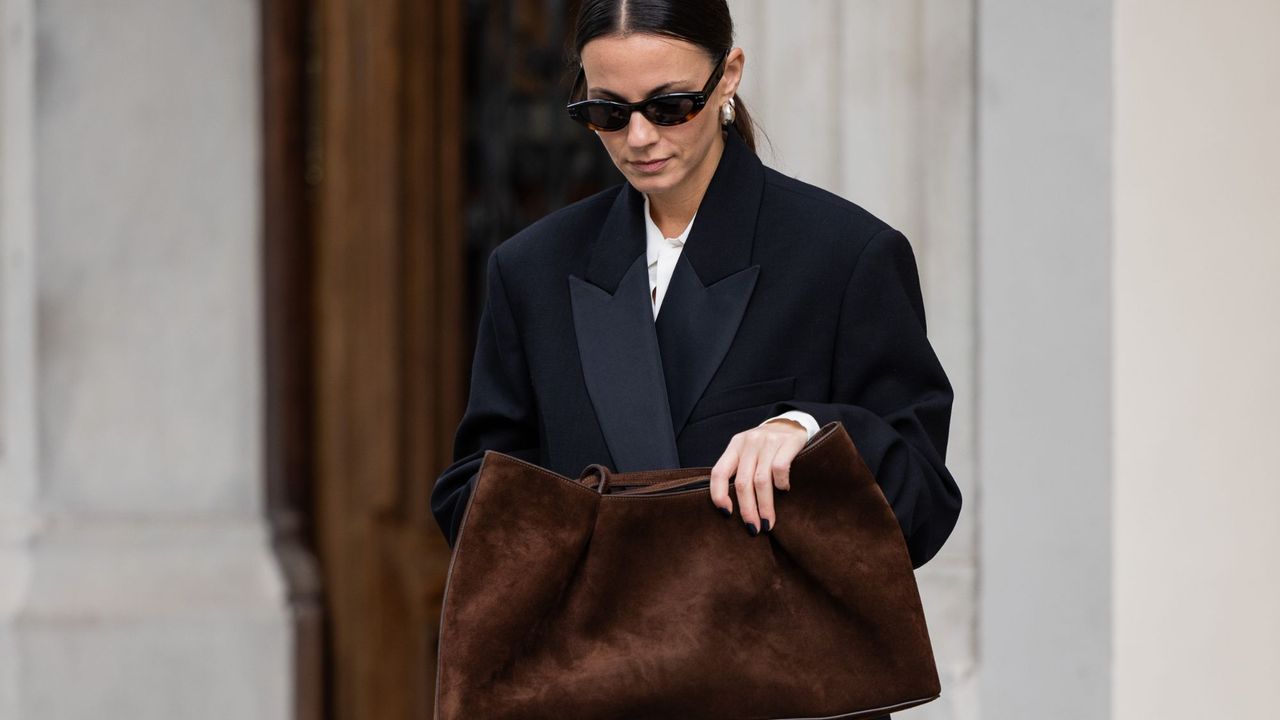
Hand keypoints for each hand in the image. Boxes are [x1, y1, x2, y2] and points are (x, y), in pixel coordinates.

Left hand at [709, 418, 807, 534]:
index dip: (718, 494)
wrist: (791, 423)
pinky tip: (784, 490)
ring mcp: (768, 441)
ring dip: (764, 506)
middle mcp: (749, 442)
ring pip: (761, 480)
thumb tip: (730, 509)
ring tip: (768, 522)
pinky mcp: (788, 442)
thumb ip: (739, 471)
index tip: (726, 514)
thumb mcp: (748, 454)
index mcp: (735, 446)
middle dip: (747, 509)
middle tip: (753, 528)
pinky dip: (781, 484)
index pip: (719, 472)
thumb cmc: (766, 447)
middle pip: (742, 482)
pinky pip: (780, 468)